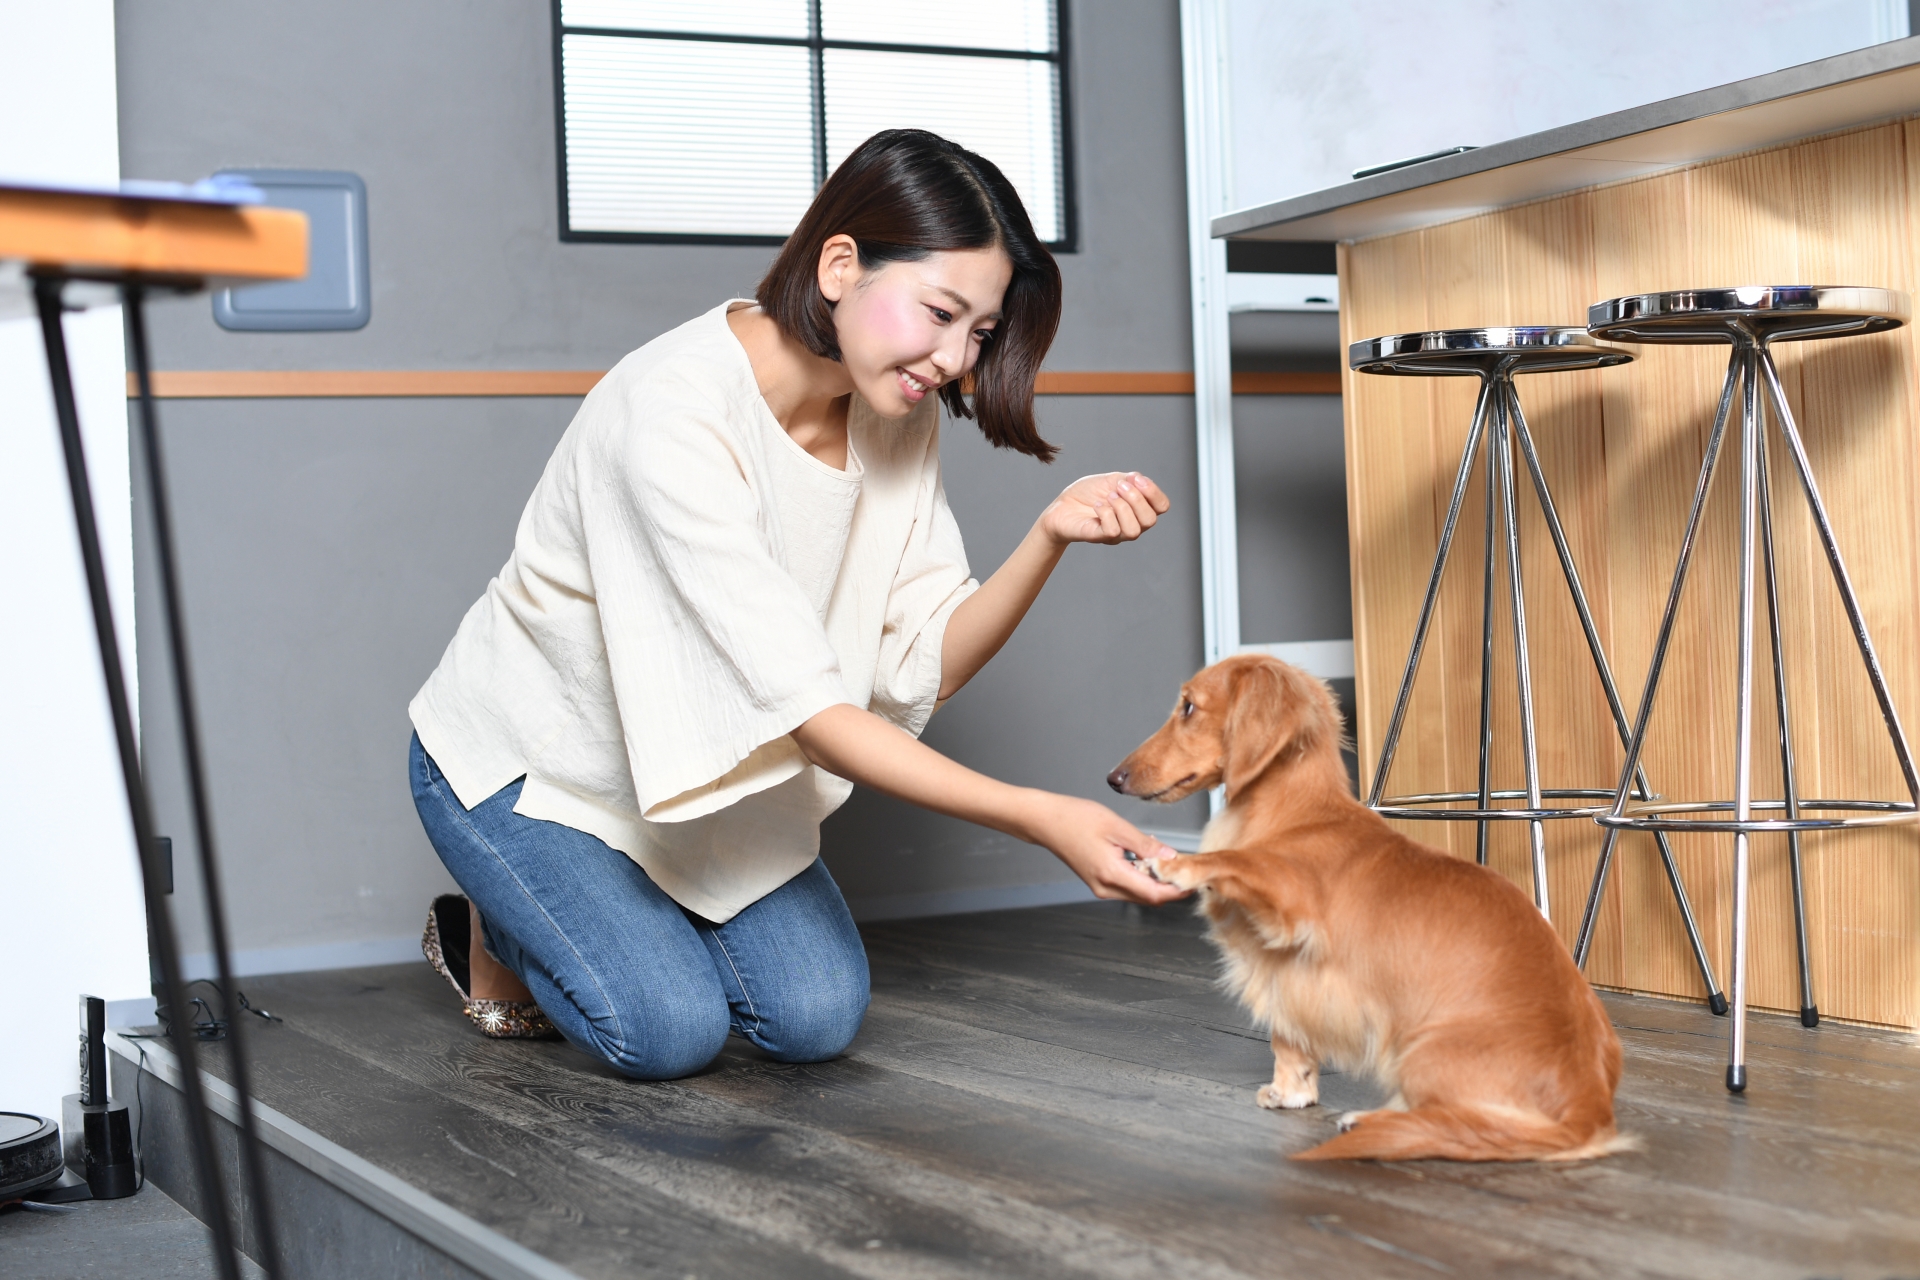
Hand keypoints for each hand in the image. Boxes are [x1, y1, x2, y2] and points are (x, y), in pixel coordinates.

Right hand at [1021, 792, 1190, 905]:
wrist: (1045, 821)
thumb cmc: (1074, 819)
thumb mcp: (1117, 827)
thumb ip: (1146, 846)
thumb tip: (1171, 857)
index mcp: (1111, 875)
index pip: (1154, 893)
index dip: (1177, 889)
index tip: (1195, 879)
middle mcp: (1105, 888)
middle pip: (1148, 897)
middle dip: (1170, 885)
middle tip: (1187, 865)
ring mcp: (1100, 887)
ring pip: (1138, 892)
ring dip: (1155, 879)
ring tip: (1167, 856)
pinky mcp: (1098, 882)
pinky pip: (1127, 885)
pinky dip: (1141, 875)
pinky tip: (1145, 856)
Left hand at [1038, 471, 1170, 546]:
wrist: (1063, 505)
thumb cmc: (1088, 493)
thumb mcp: (1112, 480)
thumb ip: (1130, 480)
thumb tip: (1140, 480)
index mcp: (1139, 508)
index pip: (1162, 506)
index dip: (1154, 491)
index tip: (1136, 479)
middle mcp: (1133, 524)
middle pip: (1150, 520)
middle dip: (1136, 499)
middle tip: (1118, 488)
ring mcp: (1117, 534)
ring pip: (1134, 530)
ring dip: (1122, 508)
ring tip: (1108, 498)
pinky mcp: (1100, 537)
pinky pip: (1112, 531)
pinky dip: (1106, 514)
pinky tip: (1097, 507)